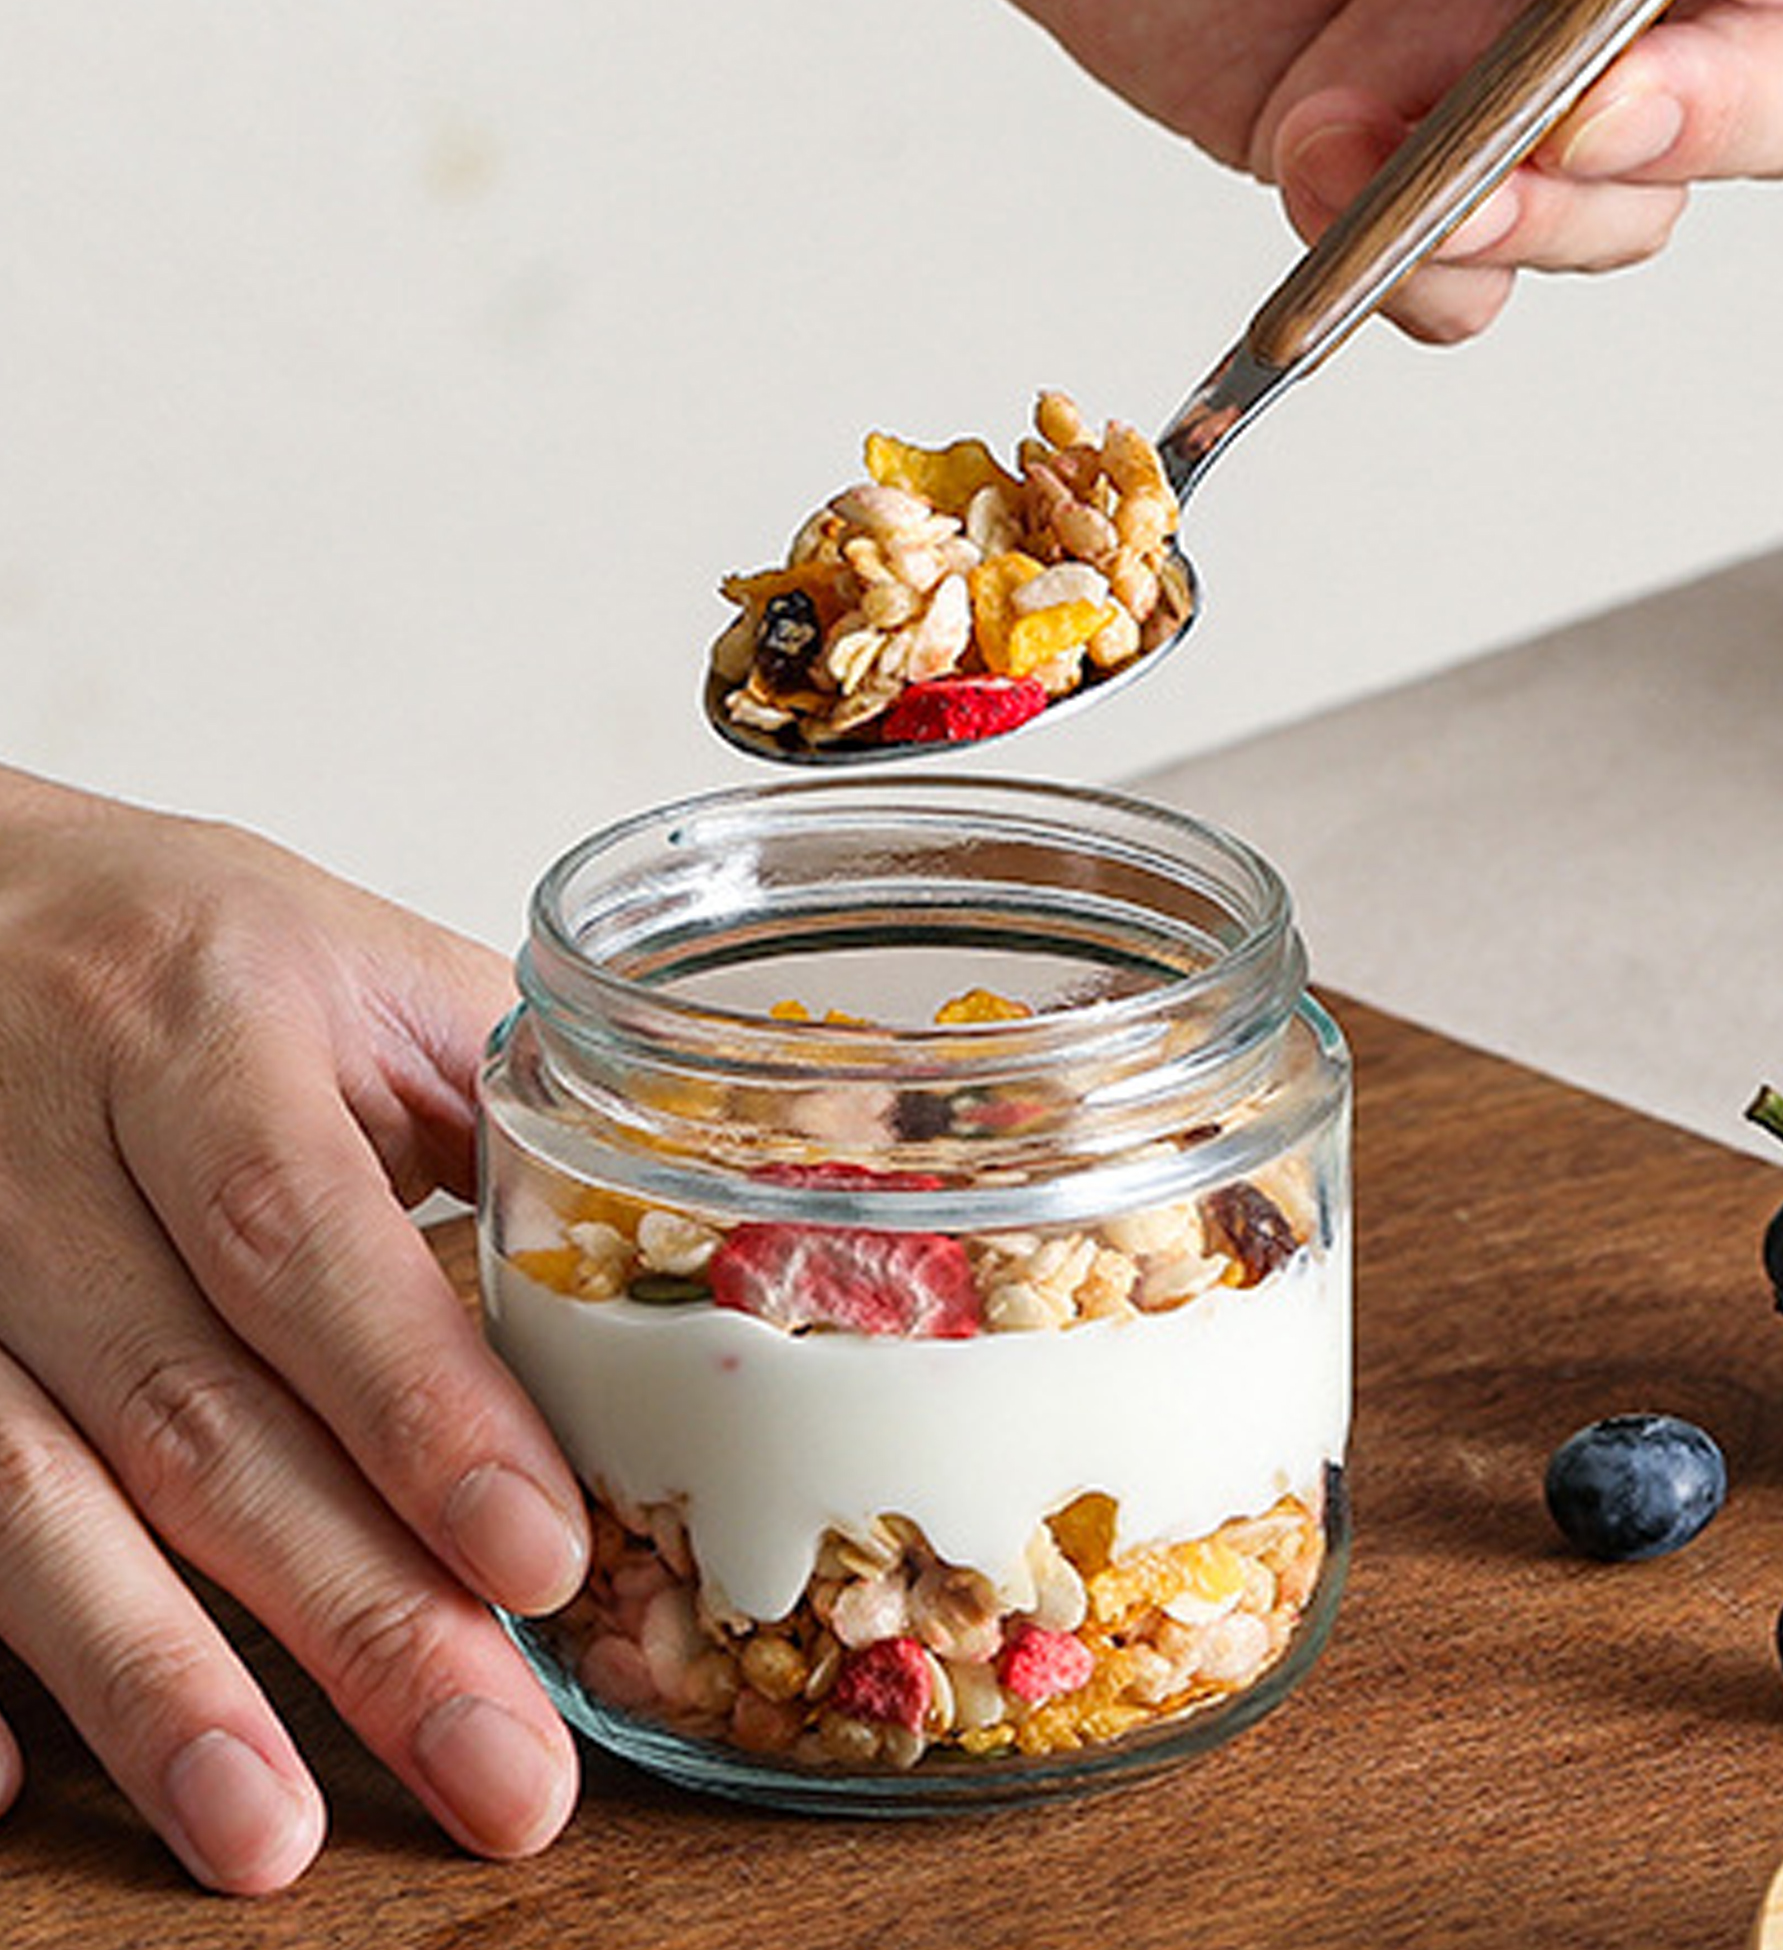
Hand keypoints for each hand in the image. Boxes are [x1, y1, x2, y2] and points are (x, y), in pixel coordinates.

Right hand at [0, 767, 587, 1892]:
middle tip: (496, 1770)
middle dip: (350, 1607)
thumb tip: (656, 1264)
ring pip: (27, 1496)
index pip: (304, 1234)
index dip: (418, 1406)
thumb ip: (495, 1107)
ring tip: (272, 1841)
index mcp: (198, 1028)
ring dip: (157, 1683)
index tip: (539, 1561)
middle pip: (193, 1407)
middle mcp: (41, 1151)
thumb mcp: (354, 972)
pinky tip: (32, 1790)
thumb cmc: (186, 945)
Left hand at [1013, 0, 1782, 339]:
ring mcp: (1509, 104)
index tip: (1613, 94)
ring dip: (1492, 226)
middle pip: (1764, 125)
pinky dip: (1391, 274)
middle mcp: (1602, 19)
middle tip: (1531, 160)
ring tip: (1357, 157)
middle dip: (1638, 166)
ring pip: (1603, 229)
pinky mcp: (1400, 194)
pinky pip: (1459, 295)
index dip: (1750, 79)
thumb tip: (1631, 15)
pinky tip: (1312, 171)